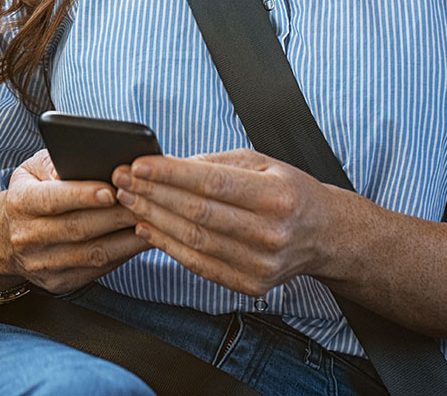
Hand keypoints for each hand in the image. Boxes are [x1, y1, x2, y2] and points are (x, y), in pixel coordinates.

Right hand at [0, 149, 149, 294]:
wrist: (7, 237)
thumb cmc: (31, 192)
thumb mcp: (32, 169)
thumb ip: (53, 162)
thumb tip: (81, 163)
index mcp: (20, 203)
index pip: (52, 199)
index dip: (82, 195)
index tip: (111, 189)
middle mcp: (26, 237)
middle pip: (77, 228)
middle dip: (115, 215)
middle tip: (145, 201)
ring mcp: (42, 264)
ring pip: (91, 254)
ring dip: (126, 238)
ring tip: (151, 221)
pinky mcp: (59, 283)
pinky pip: (97, 270)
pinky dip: (123, 254)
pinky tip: (141, 239)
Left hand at [113, 149, 346, 296]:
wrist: (324, 235)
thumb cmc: (289, 190)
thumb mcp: (263, 162)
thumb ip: (217, 162)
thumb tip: (171, 165)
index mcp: (277, 195)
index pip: (212, 183)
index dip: (171, 174)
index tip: (139, 164)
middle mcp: (271, 232)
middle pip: (198, 213)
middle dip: (153, 194)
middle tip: (122, 180)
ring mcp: (261, 264)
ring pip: (194, 240)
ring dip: (154, 219)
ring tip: (129, 200)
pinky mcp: (251, 285)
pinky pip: (200, 265)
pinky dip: (169, 247)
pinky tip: (148, 228)